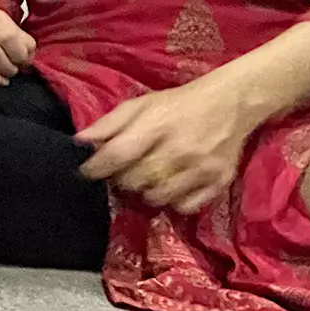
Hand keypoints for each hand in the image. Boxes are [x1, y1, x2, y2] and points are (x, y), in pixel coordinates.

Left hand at [76, 79, 257, 213]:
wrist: (230, 103)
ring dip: (146, 191)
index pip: (118, 155)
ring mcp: (201, 168)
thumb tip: (79, 143)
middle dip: (122, 179)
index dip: (96, 168)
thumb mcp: (140, 104)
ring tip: (149, 176)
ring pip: (157, 198)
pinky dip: (174, 201)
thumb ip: (109, 124)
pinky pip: (185, 207)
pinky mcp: (219, 182)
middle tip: (124, 171)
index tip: (86, 172)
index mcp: (156, 124)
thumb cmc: (177, 104)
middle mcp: (179, 149)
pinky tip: (173, 185)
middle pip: (135, 181)